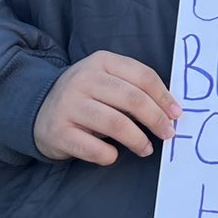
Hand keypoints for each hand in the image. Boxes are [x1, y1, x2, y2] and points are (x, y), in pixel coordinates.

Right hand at [33, 51, 179, 163]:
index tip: (177, 114)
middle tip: (168, 134)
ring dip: (137, 140)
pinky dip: (109, 155)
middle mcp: (83, 79)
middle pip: (132, 99)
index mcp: (101, 62)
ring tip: (146, 149)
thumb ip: (134, 89)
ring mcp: (68, 104)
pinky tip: (113, 155)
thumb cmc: (87, 98)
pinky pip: (93, 148)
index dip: (164, 97)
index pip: (142, 76)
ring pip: (115, 124)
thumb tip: (170, 112)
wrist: (40, 110)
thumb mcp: (108, 82)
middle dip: (156, 119)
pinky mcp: (58, 131)